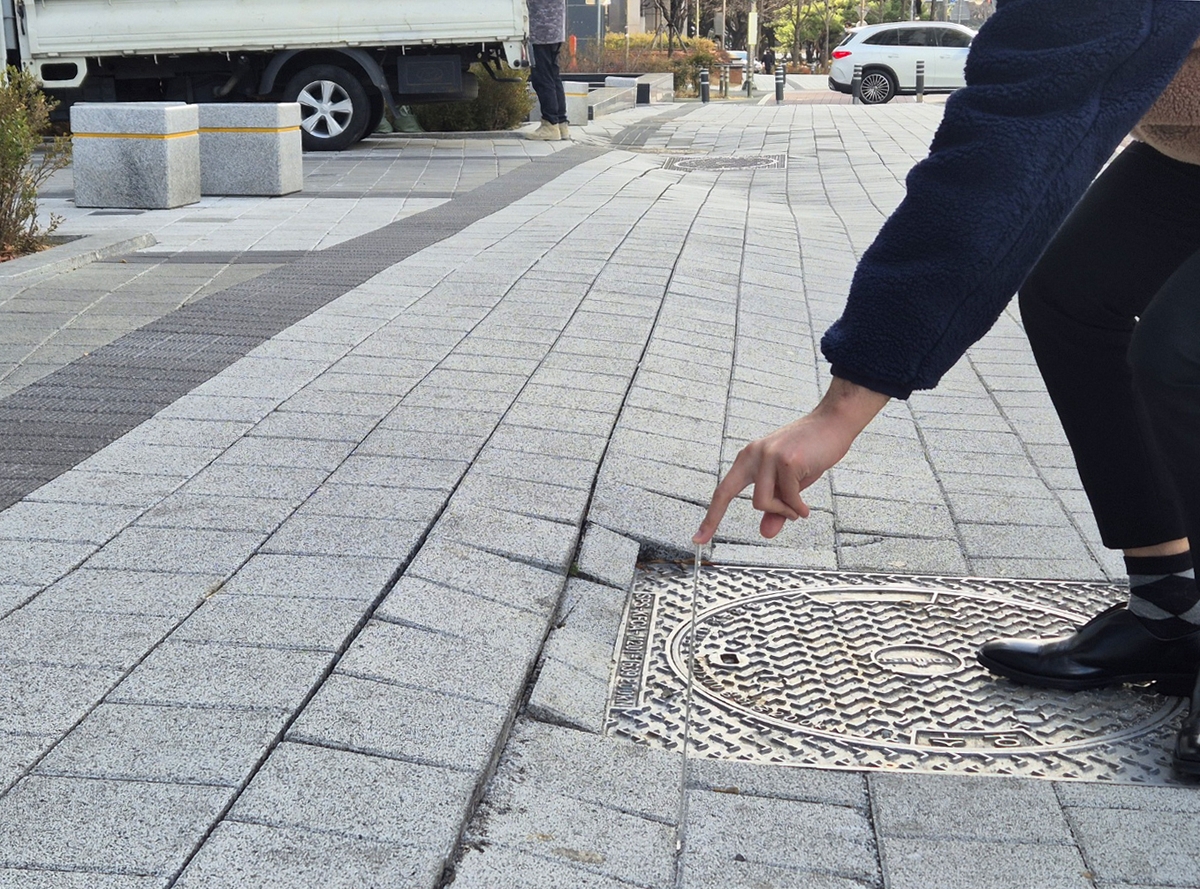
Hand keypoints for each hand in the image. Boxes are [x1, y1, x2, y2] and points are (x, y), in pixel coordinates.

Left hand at [693, 378, 888, 543]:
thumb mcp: (789, 484)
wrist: (833, 423)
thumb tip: (765, 533)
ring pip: (763, 502)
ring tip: (799, 509)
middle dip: (750, 515)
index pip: (723, 491)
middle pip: (737, 497)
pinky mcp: (787, 460)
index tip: (698, 538)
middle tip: (753, 526)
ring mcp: (769, 456)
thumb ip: (776, 507)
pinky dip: (798, 508)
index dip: (710, 516)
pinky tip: (806, 508)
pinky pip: (789, 498)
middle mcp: (753, 455)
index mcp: (748, 458)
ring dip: (784, 510)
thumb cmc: (811, 452)